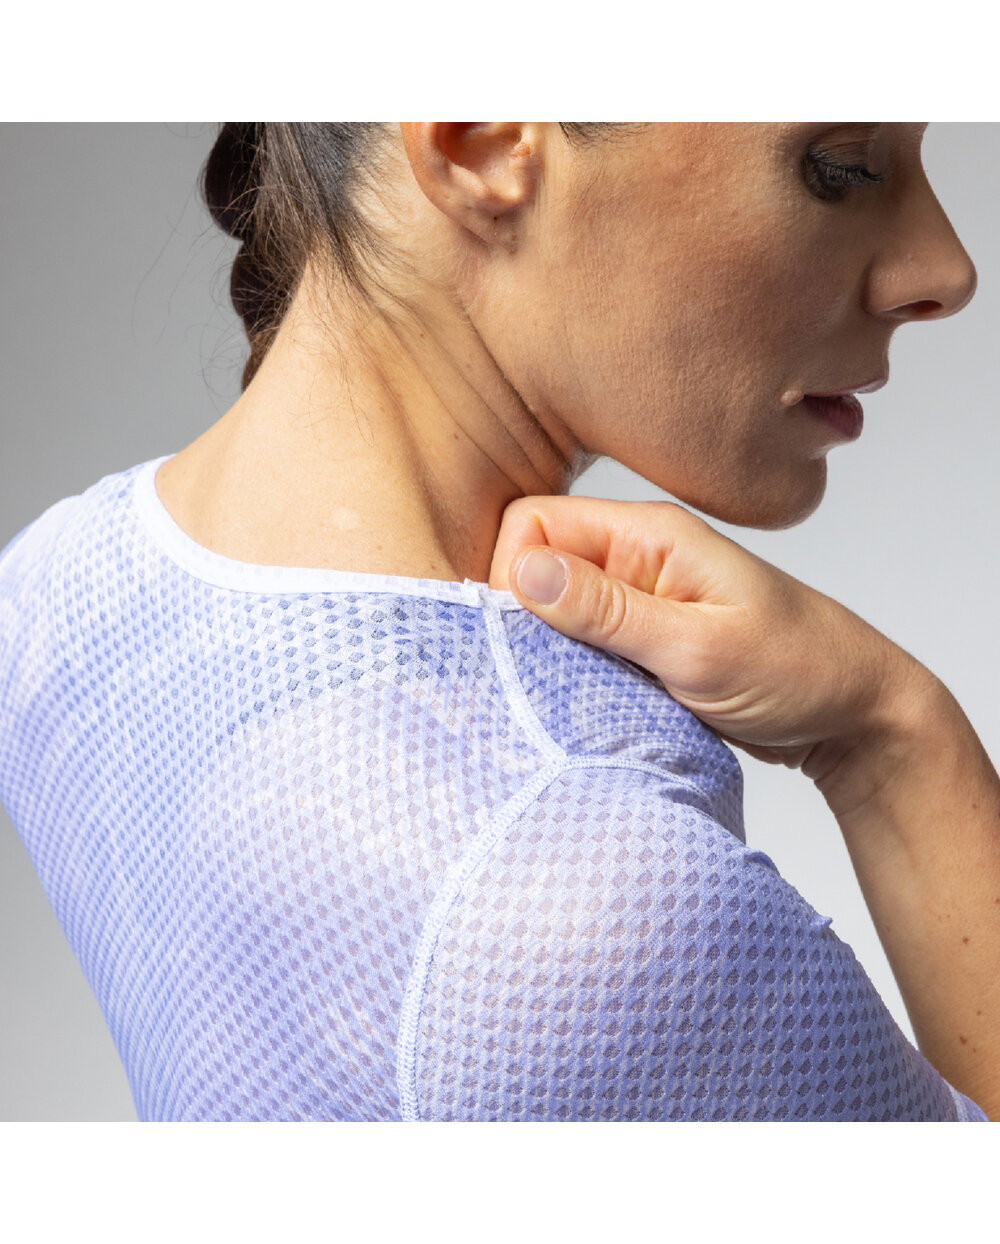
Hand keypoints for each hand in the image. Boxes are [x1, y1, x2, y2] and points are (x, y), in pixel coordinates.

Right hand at [488, 495, 923, 786]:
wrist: (858, 715)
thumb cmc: (801, 671)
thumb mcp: (699, 647)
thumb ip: (608, 611)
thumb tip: (521, 573)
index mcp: (649, 536)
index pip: (533, 523)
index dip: (510, 575)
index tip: (522, 637)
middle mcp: (636, 559)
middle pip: (535, 564)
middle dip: (521, 617)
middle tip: (541, 672)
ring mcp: (638, 601)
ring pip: (554, 611)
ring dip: (549, 651)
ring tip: (569, 693)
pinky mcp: (643, 642)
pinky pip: (582, 646)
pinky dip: (574, 673)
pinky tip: (588, 703)